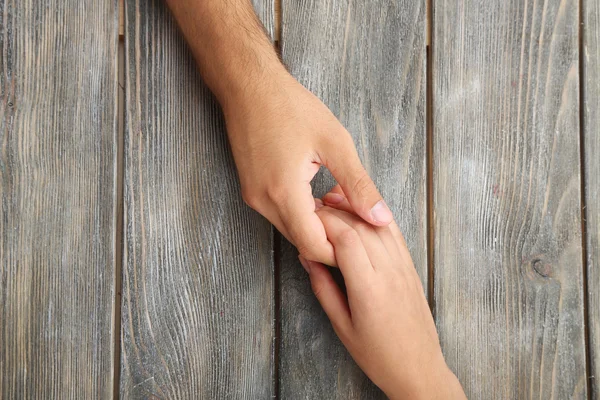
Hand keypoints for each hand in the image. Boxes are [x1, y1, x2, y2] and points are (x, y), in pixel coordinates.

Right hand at [222, 69, 392, 265]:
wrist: (248, 86)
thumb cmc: (290, 106)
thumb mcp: (335, 142)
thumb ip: (358, 185)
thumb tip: (380, 216)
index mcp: (284, 192)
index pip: (314, 246)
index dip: (340, 251)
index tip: (363, 240)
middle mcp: (264, 201)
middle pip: (302, 242)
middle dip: (332, 239)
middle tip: (358, 222)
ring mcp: (254, 197)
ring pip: (291, 230)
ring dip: (317, 227)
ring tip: (341, 206)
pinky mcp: (252, 190)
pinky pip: (280, 215)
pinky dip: (302, 215)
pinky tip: (319, 197)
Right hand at [299, 195, 465, 398]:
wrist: (419, 368)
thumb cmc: (379, 355)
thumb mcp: (342, 326)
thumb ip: (323, 288)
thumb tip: (308, 258)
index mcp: (369, 289)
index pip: (345, 239)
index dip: (324, 222)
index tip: (308, 217)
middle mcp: (389, 272)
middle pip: (360, 226)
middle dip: (335, 211)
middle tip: (314, 207)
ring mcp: (404, 267)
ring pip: (378, 225)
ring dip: (355, 210)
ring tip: (334, 203)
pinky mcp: (411, 267)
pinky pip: (393, 233)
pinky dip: (375, 218)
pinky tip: (361, 214)